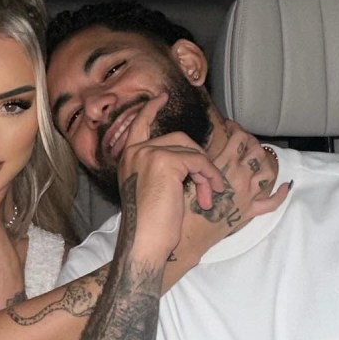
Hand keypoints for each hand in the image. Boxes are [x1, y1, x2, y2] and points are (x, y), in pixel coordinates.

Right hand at [116, 94, 228, 264]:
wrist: (145, 242)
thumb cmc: (151, 225)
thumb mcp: (152, 189)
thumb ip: (162, 169)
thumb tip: (190, 159)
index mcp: (128, 158)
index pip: (138, 125)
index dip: (150, 110)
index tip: (160, 98)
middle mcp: (135, 152)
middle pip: (179, 138)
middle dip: (199, 160)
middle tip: (207, 187)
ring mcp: (149, 154)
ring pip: (191, 150)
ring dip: (206, 172)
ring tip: (209, 194)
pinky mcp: (165, 161)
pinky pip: (198, 161)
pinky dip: (209, 177)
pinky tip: (210, 194)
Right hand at [175, 119, 288, 256]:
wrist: (189, 235)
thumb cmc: (183, 207)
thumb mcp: (188, 176)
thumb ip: (201, 161)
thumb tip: (206, 151)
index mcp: (224, 165)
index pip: (239, 138)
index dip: (236, 128)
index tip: (230, 126)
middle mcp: (241, 177)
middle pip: (256, 151)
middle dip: (251, 141)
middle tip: (242, 140)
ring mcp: (248, 195)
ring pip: (267, 171)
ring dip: (264, 160)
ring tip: (257, 157)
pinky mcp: (250, 211)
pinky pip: (272, 202)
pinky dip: (281, 193)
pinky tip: (285, 186)